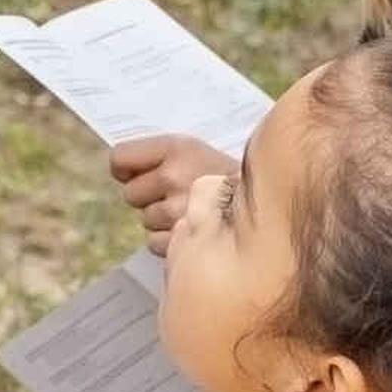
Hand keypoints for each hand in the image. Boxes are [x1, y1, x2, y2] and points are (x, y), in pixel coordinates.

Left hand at [108, 134, 227, 249]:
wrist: (271, 206)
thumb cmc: (227, 178)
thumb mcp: (198, 152)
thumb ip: (159, 157)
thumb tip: (119, 170)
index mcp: (178, 148)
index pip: (120, 158)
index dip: (125, 169)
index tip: (135, 173)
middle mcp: (175, 175)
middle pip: (130, 194)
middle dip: (149, 197)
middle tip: (180, 194)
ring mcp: (179, 210)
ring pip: (146, 220)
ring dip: (163, 220)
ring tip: (194, 211)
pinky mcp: (183, 240)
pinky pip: (155, 243)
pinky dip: (171, 241)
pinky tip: (196, 230)